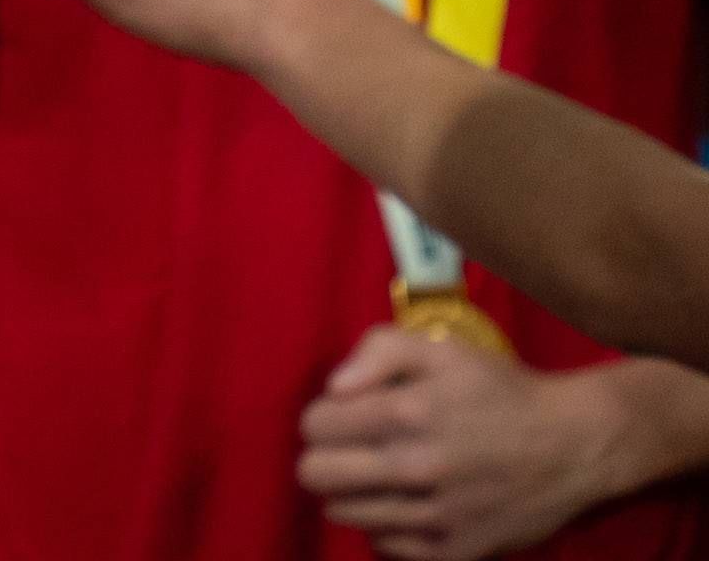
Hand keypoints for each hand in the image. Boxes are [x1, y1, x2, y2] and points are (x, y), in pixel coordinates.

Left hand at [301, 328, 623, 557]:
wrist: (576, 444)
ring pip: (346, 513)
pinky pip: (388, 547)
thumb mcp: (442, 349)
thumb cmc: (502, 391)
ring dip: (351, 493)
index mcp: (407, 412)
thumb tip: (334, 387)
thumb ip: (378, 351)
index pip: (314, 426)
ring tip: (378, 477)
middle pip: (317, 475)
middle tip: (348, 451)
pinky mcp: (459, 549)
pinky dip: (385, 528)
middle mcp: (417, 467)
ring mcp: (438, 514)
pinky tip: (402, 506)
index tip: (344, 417)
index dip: (322, 418)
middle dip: (323, 457)